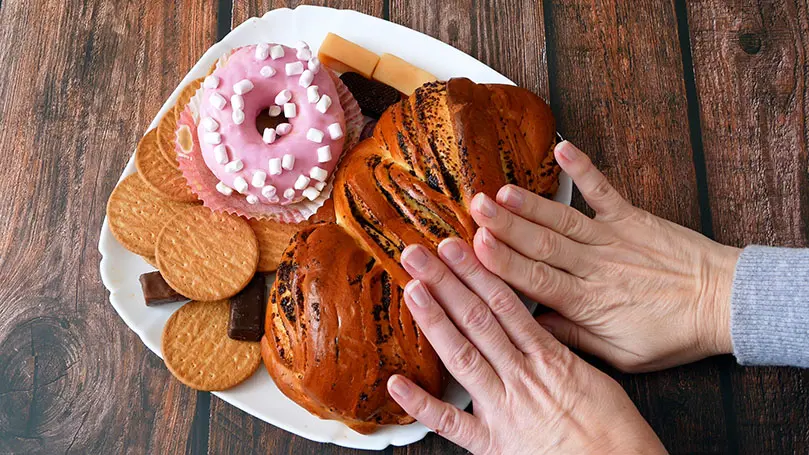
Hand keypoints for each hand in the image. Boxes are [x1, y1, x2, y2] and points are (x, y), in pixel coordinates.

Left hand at [387, 239, 666, 453]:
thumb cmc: (615, 430)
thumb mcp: (593, 377)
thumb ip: (558, 349)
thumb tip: (536, 326)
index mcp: (549, 357)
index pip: (505, 304)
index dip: (477, 272)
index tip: (456, 247)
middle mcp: (521, 376)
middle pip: (477, 320)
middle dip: (446, 282)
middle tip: (418, 253)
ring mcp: (503, 408)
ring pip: (464, 355)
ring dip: (435, 320)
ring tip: (412, 289)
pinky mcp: (492, 443)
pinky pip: (451, 422)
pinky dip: (421, 403)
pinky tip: (395, 382)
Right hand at [469, 141, 740, 372]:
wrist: (724, 302)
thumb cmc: (673, 332)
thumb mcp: (622, 354)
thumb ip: (576, 337)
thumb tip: (534, 326)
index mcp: (589, 302)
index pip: (537, 280)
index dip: (504, 262)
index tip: (476, 246)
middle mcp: (595, 266)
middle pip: (542, 244)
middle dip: (504, 226)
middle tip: (474, 208)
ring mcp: (613, 237)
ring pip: (562, 219)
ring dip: (529, 203)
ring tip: (499, 190)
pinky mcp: (631, 217)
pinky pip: (603, 190)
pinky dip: (583, 169)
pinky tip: (562, 148)